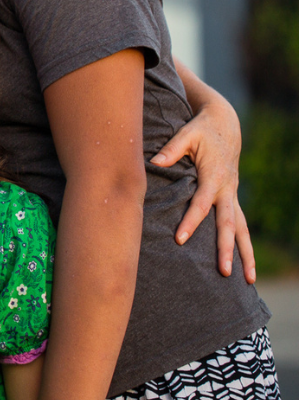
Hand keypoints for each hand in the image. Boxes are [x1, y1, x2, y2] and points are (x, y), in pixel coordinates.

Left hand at [150, 97, 255, 282]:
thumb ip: (171, 149)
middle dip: (226, 249)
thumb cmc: (201, 130)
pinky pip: (241, 225)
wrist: (225, 125)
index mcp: (214, 176)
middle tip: (223, 272)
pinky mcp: (232, 198)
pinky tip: (246, 266)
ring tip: (249, 280)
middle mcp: (228, 190)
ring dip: (245, 255)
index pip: (202, 204)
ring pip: (242, 230)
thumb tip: (154, 162)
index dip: (191, 222)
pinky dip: (244, 245)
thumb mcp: (187, 134)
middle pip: (228, 225)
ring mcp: (233, 196)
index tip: (180, 239)